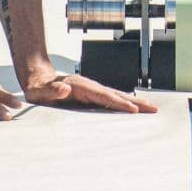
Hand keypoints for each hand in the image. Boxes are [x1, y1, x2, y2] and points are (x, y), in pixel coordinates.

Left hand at [22, 70, 158, 113]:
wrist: (38, 80)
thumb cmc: (39, 89)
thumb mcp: (41, 91)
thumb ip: (52, 90)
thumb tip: (64, 89)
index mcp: (81, 86)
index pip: (104, 96)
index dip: (119, 103)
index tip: (134, 110)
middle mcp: (90, 86)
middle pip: (117, 95)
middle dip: (135, 102)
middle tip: (153, 108)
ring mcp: (93, 90)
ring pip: (117, 97)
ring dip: (134, 103)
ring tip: (150, 108)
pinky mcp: (92, 96)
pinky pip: (111, 101)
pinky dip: (124, 104)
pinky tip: (133, 109)